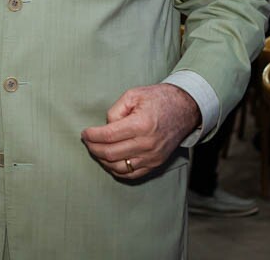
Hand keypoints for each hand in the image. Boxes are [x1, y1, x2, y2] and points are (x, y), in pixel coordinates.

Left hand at [80, 83, 199, 179]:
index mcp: (141, 124)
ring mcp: (152, 156)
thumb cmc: (158, 99)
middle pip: (111, 153)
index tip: (85, 133)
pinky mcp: (156, 163)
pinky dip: (117, 170)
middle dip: (94, 148)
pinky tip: (109, 161)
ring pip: (119, 167)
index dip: (92, 136)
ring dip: (103, 161)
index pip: (109, 136)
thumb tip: (105, 127)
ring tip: (96, 150)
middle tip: (87, 141)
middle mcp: (147, 144)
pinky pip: (132, 174)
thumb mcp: (134, 95)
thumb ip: (116, 110)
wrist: (184, 109)